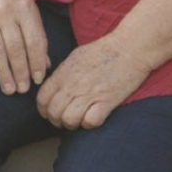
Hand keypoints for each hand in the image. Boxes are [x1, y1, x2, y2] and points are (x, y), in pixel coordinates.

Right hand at [0, 0, 49, 94]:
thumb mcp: (29, 10)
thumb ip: (37, 35)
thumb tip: (45, 66)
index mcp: (24, 8)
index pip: (34, 40)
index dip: (37, 62)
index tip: (38, 79)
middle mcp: (5, 12)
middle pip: (15, 47)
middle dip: (21, 71)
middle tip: (23, 90)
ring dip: (3, 72)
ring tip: (9, 89)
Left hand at [36, 31, 151, 129]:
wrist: (129, 47)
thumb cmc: (104, 50)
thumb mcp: (77, 56)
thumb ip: (63, 72)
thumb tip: (53, 87)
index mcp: (65, 71)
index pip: (42, 98)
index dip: (44, 109)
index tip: (51, 112)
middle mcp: (74, 83)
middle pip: (53, 112)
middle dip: (57, 120)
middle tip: (66, 118)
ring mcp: (90, 93)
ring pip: (69, 120)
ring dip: (73, 123)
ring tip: (80, 118)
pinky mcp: (106, 101)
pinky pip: (90, 122)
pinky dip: (90, 123)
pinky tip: (94, 116)